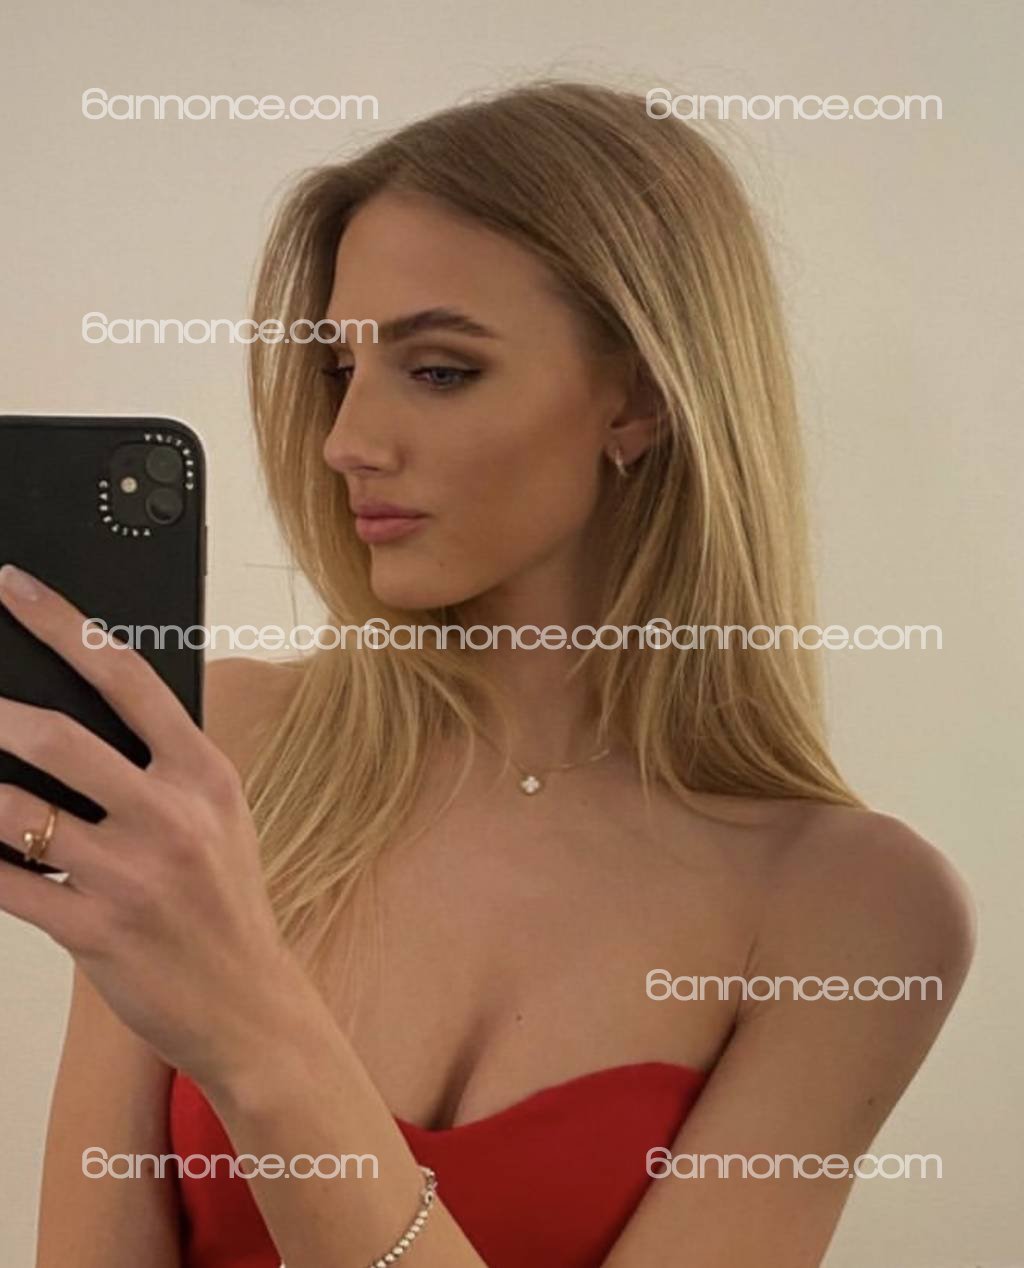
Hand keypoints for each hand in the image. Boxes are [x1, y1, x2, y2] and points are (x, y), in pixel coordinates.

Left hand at [0, 563, 297, 1090]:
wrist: (249, 1002)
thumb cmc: (225, 901)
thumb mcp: (218, 819)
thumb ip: (162, 765)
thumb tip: (74, 712)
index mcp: (205, 773)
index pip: (129, 676)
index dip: (63, 623)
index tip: (14, 588)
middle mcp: (173, 816)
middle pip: (58, 736)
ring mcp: (133, 875)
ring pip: (15, 813)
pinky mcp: (96, 931)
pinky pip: (6, 883)